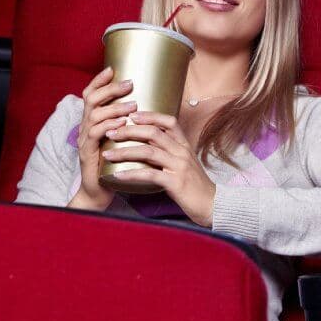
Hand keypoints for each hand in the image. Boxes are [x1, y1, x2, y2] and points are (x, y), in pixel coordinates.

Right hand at [69, 66, 136, 211]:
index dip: (99, 81)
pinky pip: (94, 134)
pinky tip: (122, 123)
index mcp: (93, 121)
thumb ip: (126, 123)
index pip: (91, 94)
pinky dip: (108, 126)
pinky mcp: (87, 153)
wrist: (100, 190)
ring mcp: (84, 139)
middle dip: (110, 89)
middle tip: (129, 84)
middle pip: (91, 99)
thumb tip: (145, 106)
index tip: (113, 69)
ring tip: (132, 105)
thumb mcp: (120, 138)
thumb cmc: (114, 163)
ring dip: (114, 107)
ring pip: (93, 115)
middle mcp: (85, 127)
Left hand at [100, 111, 217, 226]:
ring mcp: (179, 167)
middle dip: (129, 131)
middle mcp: (182, 152)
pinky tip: (117, 176)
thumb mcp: (185, 164)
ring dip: (124, 152)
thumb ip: (170, 153)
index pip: (169, 122)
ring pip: (148, 152)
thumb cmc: (196, 186)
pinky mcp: (175, 183)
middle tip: (110, 132)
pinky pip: (149, 175)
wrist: (212, 205)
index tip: (131, 115)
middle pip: (153, 133)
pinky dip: (131, 174)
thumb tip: (148, 146)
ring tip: (108, 154)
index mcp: (185, 146)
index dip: (149, 116)